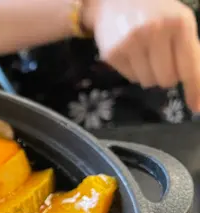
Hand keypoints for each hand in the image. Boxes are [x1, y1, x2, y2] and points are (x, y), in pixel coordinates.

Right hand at [83, 0, 199, 111]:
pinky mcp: (113, 52)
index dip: (195, 89)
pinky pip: (130, 77)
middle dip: (166, 75)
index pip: (190, 66)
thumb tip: (198, 96)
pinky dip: (133, 70)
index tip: (197, 107)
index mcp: (180, 23)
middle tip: (160, 59)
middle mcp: (156, 32)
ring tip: (144, 54)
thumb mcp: (179, 23)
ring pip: (148, 81)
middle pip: (167, 79)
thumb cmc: (155, 12)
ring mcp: (132, 42)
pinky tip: (130, 53)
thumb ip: (190, 52)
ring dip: (148, 74)